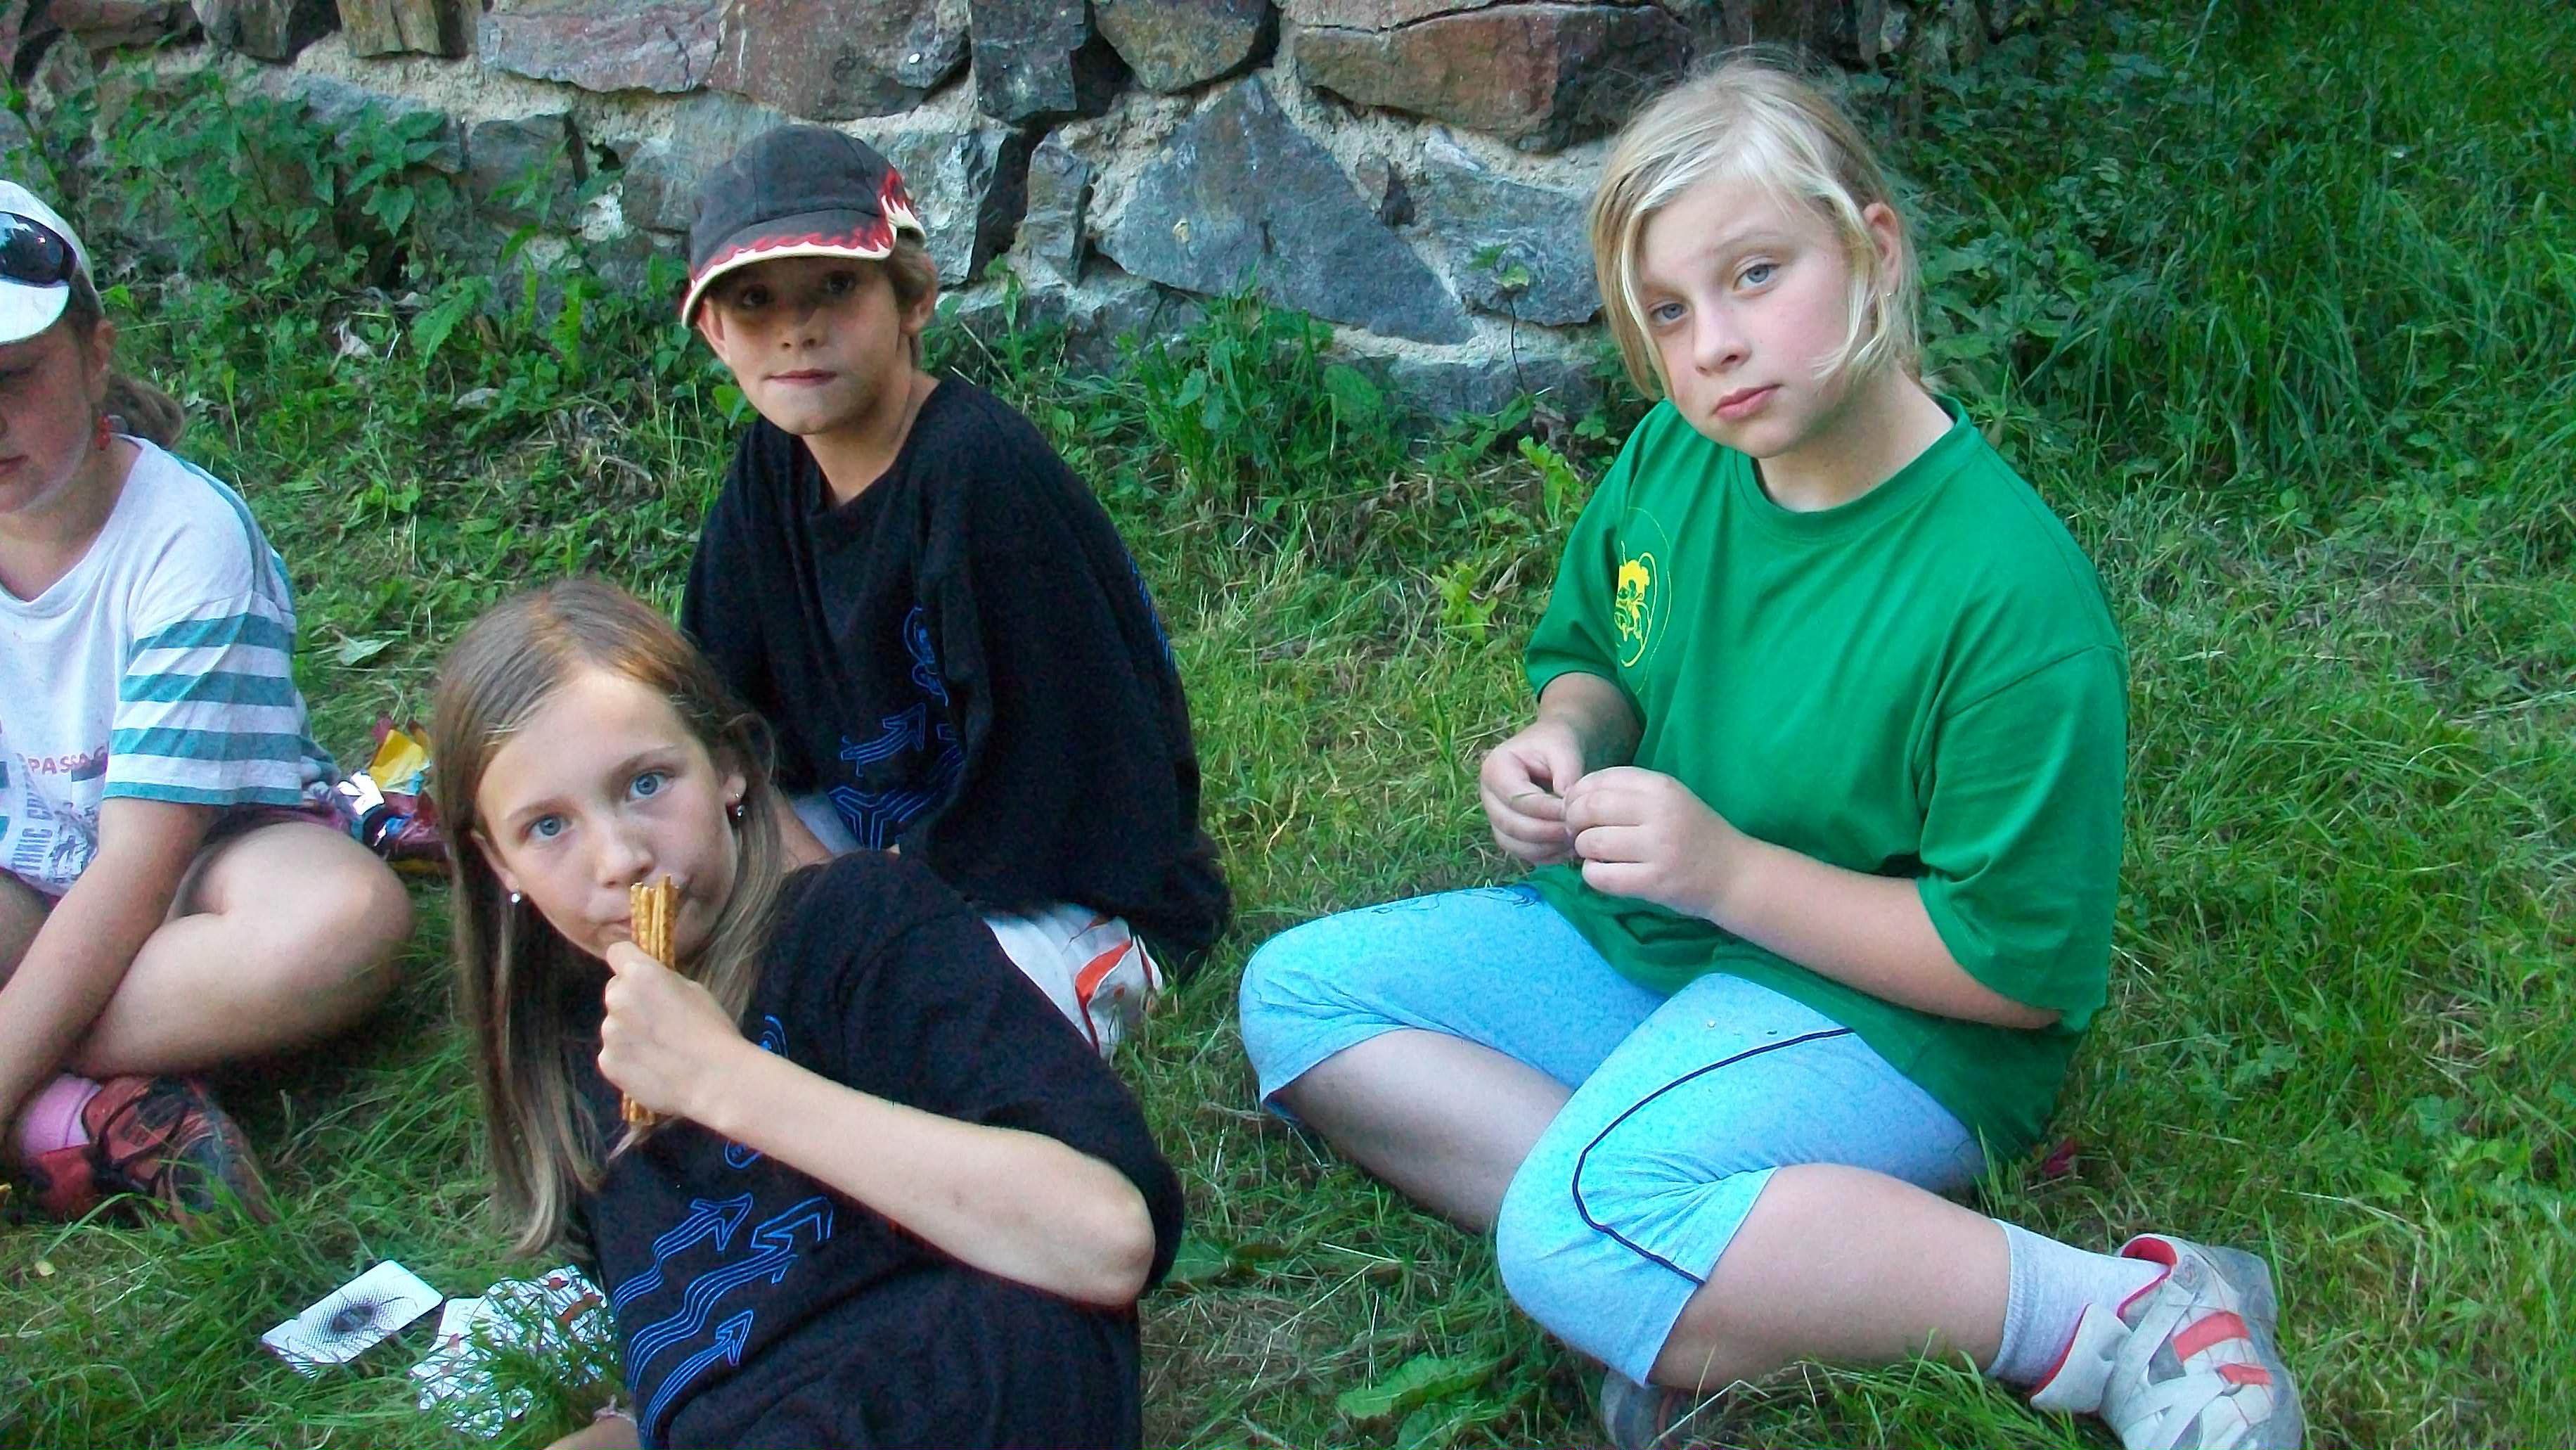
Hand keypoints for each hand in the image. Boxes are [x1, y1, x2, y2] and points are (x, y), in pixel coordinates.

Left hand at [597, 942, 746, 1122]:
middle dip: (631, 1001)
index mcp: (640, 974)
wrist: (714, 1079)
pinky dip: (628, 1059)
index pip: (617, 952)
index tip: (642, 977)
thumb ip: (663, 984)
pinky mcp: (607, 1063)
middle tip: (658, 1021)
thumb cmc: (712, 1029)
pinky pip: (614, 1055)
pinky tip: (652, 1069)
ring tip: (659, 1052)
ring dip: (629, 1033)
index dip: (630, 962)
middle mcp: (617, 999)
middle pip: (615, 991)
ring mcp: (609, 1033)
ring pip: (615, 1026)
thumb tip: (650, 988)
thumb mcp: (694, 991)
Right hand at [1480, 717, 1588, 864]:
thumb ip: (1566, 775)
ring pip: (1514, 844)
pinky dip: (1545, 855)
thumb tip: (1567, 809)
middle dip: (1547, 832)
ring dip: (1546, 847)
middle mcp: (1487, 795)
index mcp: (1494, 768)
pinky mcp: (1507, 833)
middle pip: (1511, 825)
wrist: (1554, 749)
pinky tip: (1567, 847)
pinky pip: (1522, 853)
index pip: (1517, 799)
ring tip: (1574, 839)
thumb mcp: (1564, 749)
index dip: (1546, 811)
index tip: (1575, 813)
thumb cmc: (1557, 744)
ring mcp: (1494, 817)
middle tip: (1578, 830)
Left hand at [1562, 767, 1754, 921]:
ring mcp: (1658, 849)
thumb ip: (1628, 793)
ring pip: (1592, 843)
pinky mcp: (1654, 882)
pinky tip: (1604, 872)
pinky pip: (1601, 876)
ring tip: (1595, 854)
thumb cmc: (1695, 834)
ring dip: (1583, 850)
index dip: (1577, 794)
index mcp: (1661, 787)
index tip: (1577, 808)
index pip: (1600, 780)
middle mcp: (1659, 813)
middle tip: (1578, 833)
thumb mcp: (1669, 799)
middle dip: (1573, 821)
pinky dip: (1592, 875)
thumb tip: (1574, 796)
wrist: (1735, 874)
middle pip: (1589, 809)